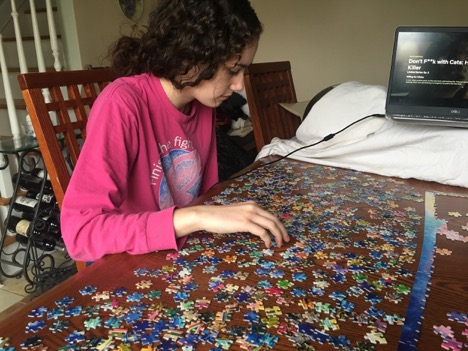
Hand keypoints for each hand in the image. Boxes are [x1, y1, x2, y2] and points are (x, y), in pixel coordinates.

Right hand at [174, 201, 289, 247]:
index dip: (279, 225)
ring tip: (279, 244)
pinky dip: (267, 239)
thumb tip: (255, 228)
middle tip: (286, 240)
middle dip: (282, 231)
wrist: (207, 215)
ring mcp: (250, 214)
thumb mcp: (237, 214)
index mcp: (252, 205)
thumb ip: (247, 218)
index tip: (282, 234)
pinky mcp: (245, 223)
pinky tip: (267, 245)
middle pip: (274, 220)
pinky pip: (262, 232)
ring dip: (277, 236)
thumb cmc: (219, 217)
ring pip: (271, 225)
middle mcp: (253, 207)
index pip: (271, 215)